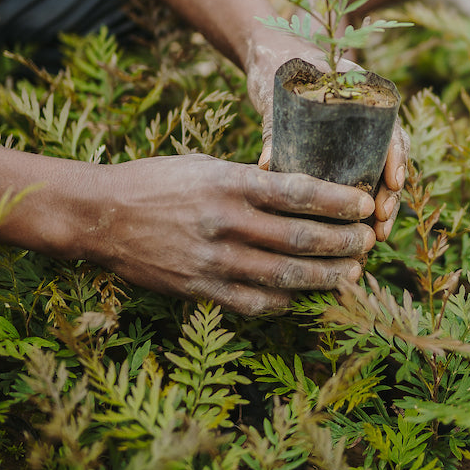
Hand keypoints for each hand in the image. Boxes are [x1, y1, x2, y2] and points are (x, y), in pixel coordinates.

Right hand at [83, 154, 378, 314]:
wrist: (100, 215)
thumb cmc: (158, 182)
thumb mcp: (207, 166)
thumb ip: (250, 180)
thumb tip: (300, 192)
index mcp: (230, 183)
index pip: (299, 192)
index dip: (339, 202)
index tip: (367, 205)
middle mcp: (225, 222)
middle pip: (301, 238)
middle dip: (343, 243)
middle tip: (368, 243)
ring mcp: (213, 260)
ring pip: (285, 276)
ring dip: (325, 278)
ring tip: (350, 274)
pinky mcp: (199, 289)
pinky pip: (254, 303)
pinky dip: (286, 302)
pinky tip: (304, 297)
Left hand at [245, 37, 407, 242]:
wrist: (271, 51)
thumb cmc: (278, 63)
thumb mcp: (279, 90)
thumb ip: (276, 126)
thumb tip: (268, 165)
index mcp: (365, 93)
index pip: (392, 128)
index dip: (397, 158)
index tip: (393, 184)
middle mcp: (369, 115)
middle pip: (392, 159)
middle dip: (391, 195)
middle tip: (382, 224)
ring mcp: (358, 133)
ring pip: (379, 173)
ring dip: (380, 204)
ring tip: (377, 236)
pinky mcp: (343, 148)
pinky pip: (360, 177)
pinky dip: (358, 202)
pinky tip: (354, 229)